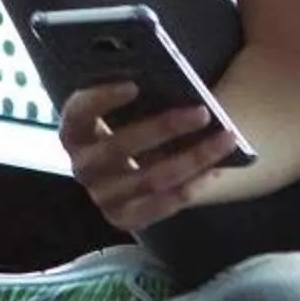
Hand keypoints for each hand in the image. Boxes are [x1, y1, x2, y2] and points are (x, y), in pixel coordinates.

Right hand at [58, 80, 240, 232]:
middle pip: (121, 147)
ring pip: (151, 179)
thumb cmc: (133, 124)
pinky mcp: (123, 218)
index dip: (103, 99)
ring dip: (193, 158)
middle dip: (165, 128)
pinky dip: (192, 186)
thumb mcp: (126, 110)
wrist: (133, 168)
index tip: (135, 85)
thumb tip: (171, 82)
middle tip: (203, 112)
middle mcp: (82, 166)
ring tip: (226, 138)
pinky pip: (162, 205)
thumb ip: (137, 97)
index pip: (79, 112)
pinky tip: (215, 169)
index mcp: (74, 131)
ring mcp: (101, 196)